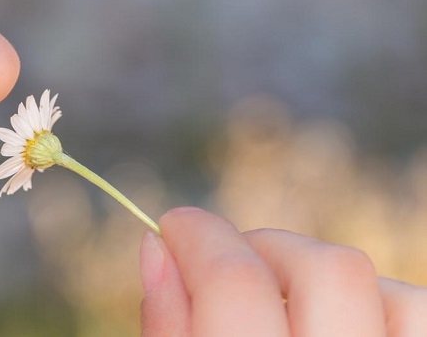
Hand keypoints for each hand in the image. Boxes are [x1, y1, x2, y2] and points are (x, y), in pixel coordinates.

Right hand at [139, 207, 426, 335]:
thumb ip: (167, 323)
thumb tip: (154, 243)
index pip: (235, 285)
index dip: (197, 237)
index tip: (173, 226)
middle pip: (324, 269)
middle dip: (263, 249)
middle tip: (229, 271)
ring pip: (381, 285)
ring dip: (324, 279)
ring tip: (288, 311)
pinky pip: (419, 311)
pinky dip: (378, 303)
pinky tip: (343, 328)